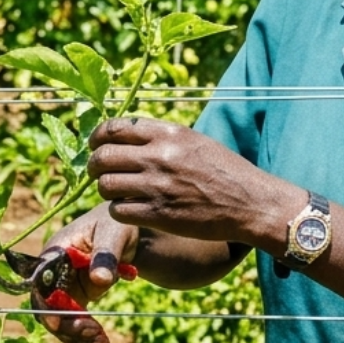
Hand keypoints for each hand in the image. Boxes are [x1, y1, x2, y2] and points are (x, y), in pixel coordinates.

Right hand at [32, 204, 137, 342]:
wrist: (125, 231)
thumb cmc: (116, 225)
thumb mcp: (114, 234)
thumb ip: (106, 256)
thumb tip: (99, 280)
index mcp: (56, 251)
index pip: (41, 282)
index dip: (45, 304)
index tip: (58, 323)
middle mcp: (53, 272)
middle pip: (47, 306)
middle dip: (66, 325)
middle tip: (93, 333)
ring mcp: (63, 287)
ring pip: (59, 319)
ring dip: (77, 334)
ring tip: (101, 342)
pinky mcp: (74, 298)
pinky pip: (73, 321)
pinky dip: (85, 334)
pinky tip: (102, 342)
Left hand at [88, 117, 298, 246]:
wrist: (250, 202)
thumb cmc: (224, 171)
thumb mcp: (194, 141)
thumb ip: (160, 137)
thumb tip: (125, 134)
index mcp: (167, 133)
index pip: (115, 128)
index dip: (97, 137)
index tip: (94, 146)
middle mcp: (159, 156)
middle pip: (103, 157)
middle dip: (93, 166)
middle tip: (96, 173)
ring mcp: (157, 186)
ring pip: (106, 185)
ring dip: (105, 190)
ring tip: (116, 192)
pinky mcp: (158, 214)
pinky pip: (118, 210)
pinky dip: (119, 210)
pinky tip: (130, 209)